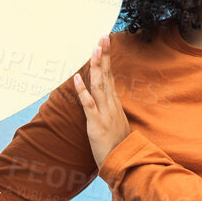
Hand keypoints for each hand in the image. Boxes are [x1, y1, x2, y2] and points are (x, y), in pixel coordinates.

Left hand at [73, 34, 130, 166]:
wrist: (124, 163)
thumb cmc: (118, 146)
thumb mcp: (114, 124)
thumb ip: (108, 111)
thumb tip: (103, 101)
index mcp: (114, 104)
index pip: (109, 77)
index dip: (106, 60)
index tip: (105, 43)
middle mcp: (111, 105)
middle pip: (106, 76)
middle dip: (104, 56)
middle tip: (103, 37)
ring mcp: (105, 113)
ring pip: (100, 85)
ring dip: (96, 67)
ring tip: (94, 50)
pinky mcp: (97, 124)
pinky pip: (89, 105)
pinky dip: (83, 91)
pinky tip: (77, 78)